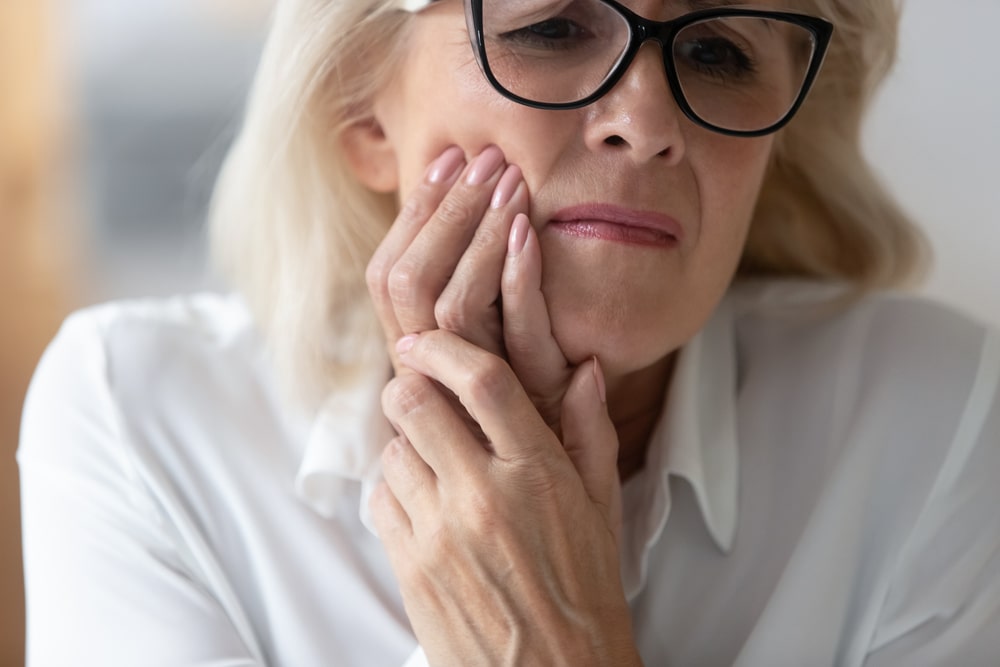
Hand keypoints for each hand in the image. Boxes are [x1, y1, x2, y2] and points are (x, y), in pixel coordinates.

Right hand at [365, 145, 570, 431]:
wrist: (550, 521)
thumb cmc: (527, 429)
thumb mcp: (497, 356)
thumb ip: (483, 298)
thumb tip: (482, 220)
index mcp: (418, 355)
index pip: (390, 278)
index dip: (414, 217)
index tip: (446, 162)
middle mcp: (432, 371)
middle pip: (406, 282)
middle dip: (441, 212)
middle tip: (479, 159)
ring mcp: (471, 388)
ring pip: (448, 304)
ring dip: (476, 236)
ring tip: (509, 184)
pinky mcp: (521, 402)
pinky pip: (511, 335)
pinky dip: (517, 281)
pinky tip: (529, 235)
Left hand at [371, 330, 636, 666]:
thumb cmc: (584, 590)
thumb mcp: (603, 508)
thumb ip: (589, 432)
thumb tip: (584, 369)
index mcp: (537, 475)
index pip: (484, 383)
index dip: (445, 349)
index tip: (425, 341)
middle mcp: (483, 497)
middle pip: (414, 403)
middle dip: (411, 387)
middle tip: (423, 393)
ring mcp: (440, 534)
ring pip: (392, 449)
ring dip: (407, 443)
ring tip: (435, 460)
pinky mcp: (410, 567)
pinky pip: (381, 499)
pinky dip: (395, 489)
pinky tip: (425, 503)